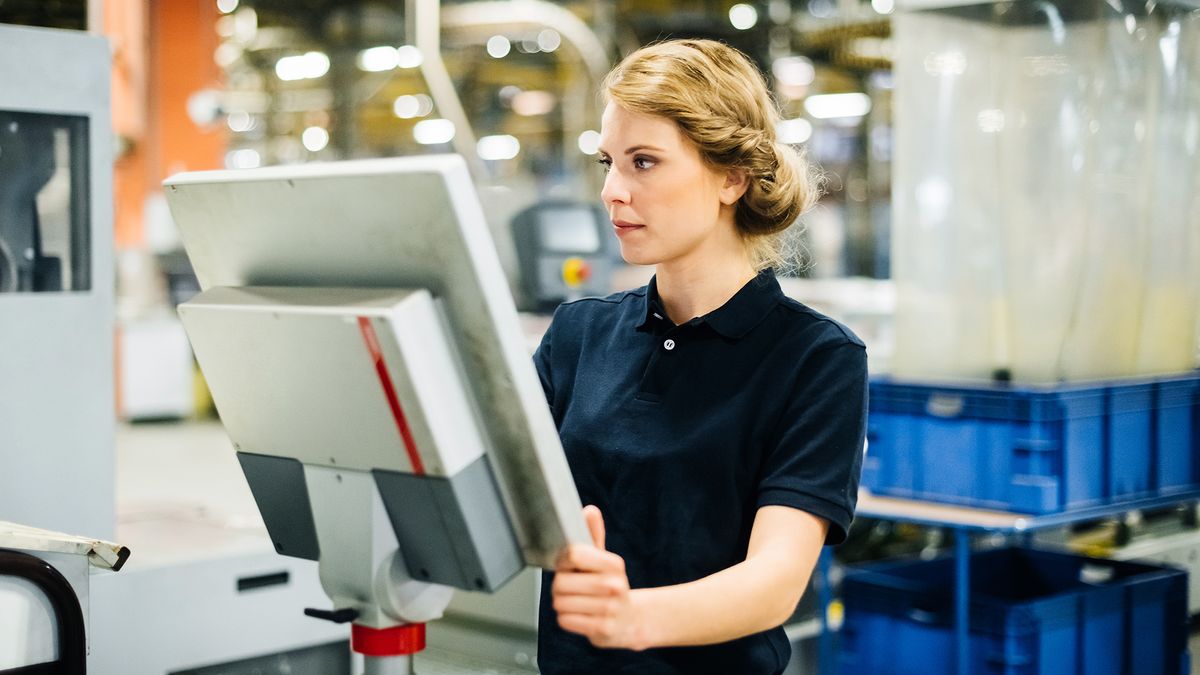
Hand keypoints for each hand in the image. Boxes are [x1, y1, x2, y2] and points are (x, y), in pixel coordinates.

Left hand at [552, 505, 648, 650]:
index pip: (573, 554)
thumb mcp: (605, 562)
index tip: (568, 565)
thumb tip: (590, 510)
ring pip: (560, 603)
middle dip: (560, 586)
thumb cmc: (611, 588)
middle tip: (571, 587)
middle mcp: (614, 586)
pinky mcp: (602, 630)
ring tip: (576, 602)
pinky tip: (580, 615)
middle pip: (561, 582)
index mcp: (614, 565)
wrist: (630, 621)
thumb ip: (594, 536)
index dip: (563, 561)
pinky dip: (567, 619)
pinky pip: (566, 621)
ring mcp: (609, 609)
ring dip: (562, 604)